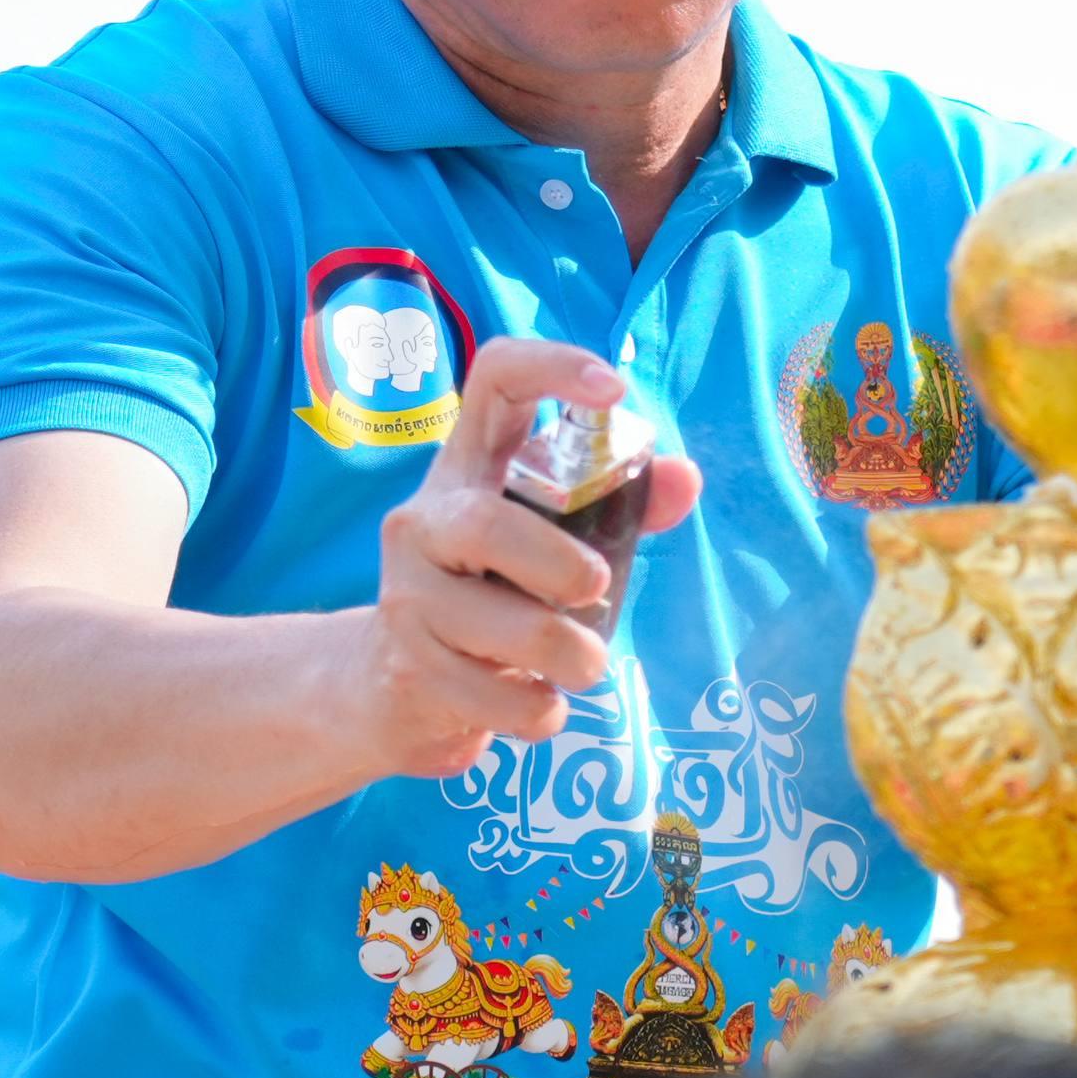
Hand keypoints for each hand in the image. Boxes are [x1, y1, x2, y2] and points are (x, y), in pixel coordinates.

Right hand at [356, 337, 703, 777]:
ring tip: (588, 665)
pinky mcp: (406, 668)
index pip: (495, 378)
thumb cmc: (494, 591)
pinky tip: (543, 705)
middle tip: (599, 589)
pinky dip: (536, 710)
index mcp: (469, 467)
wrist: (390, 686)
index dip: (553, 367)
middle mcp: (424, 520)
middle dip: (557, 565)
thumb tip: (686, 478)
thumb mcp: (549, 539)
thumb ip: (622, 506)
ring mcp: (406, 596)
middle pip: (483, 526)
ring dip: (565, 654)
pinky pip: (486, 696)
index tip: (613, 392)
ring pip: (491, 624)